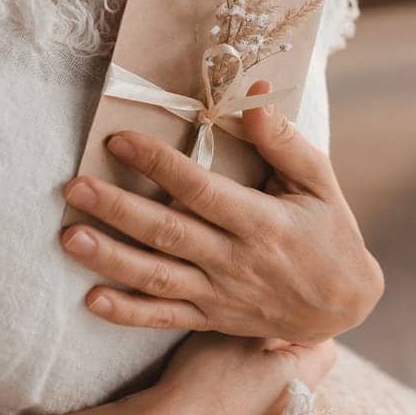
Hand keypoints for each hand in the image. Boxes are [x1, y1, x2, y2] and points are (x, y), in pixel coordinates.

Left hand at [60, 80, 383, 345]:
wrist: (345, 305)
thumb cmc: (331, 232)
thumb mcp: (320, 181)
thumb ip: (284, 141)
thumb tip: (253, 95)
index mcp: (262, 222)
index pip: (200, 189)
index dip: (159, 164)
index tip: (120, 140)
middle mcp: (236, 261)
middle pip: (169, 233)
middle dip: (119, 209)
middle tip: (76, 187)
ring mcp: (221, 294)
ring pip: (158, 278)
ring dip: (111, 259)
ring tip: (70, 237)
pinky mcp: (213, 319)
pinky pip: (165, 319)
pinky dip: (128, 313)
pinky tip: (91, 299)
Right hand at [130, 331, 337, 414]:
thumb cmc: (207, 376)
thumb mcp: (240, 331)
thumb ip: (273, 321)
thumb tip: (292, 314)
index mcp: (300, 382)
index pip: (325, 348)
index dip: (303, 329)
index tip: (274, 321)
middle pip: (297, 373)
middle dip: (277, 354)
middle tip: (244, 340)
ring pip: (271, 398)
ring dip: (256, 382)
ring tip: (222, 370)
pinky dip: (234, 408)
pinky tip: (209, 398)